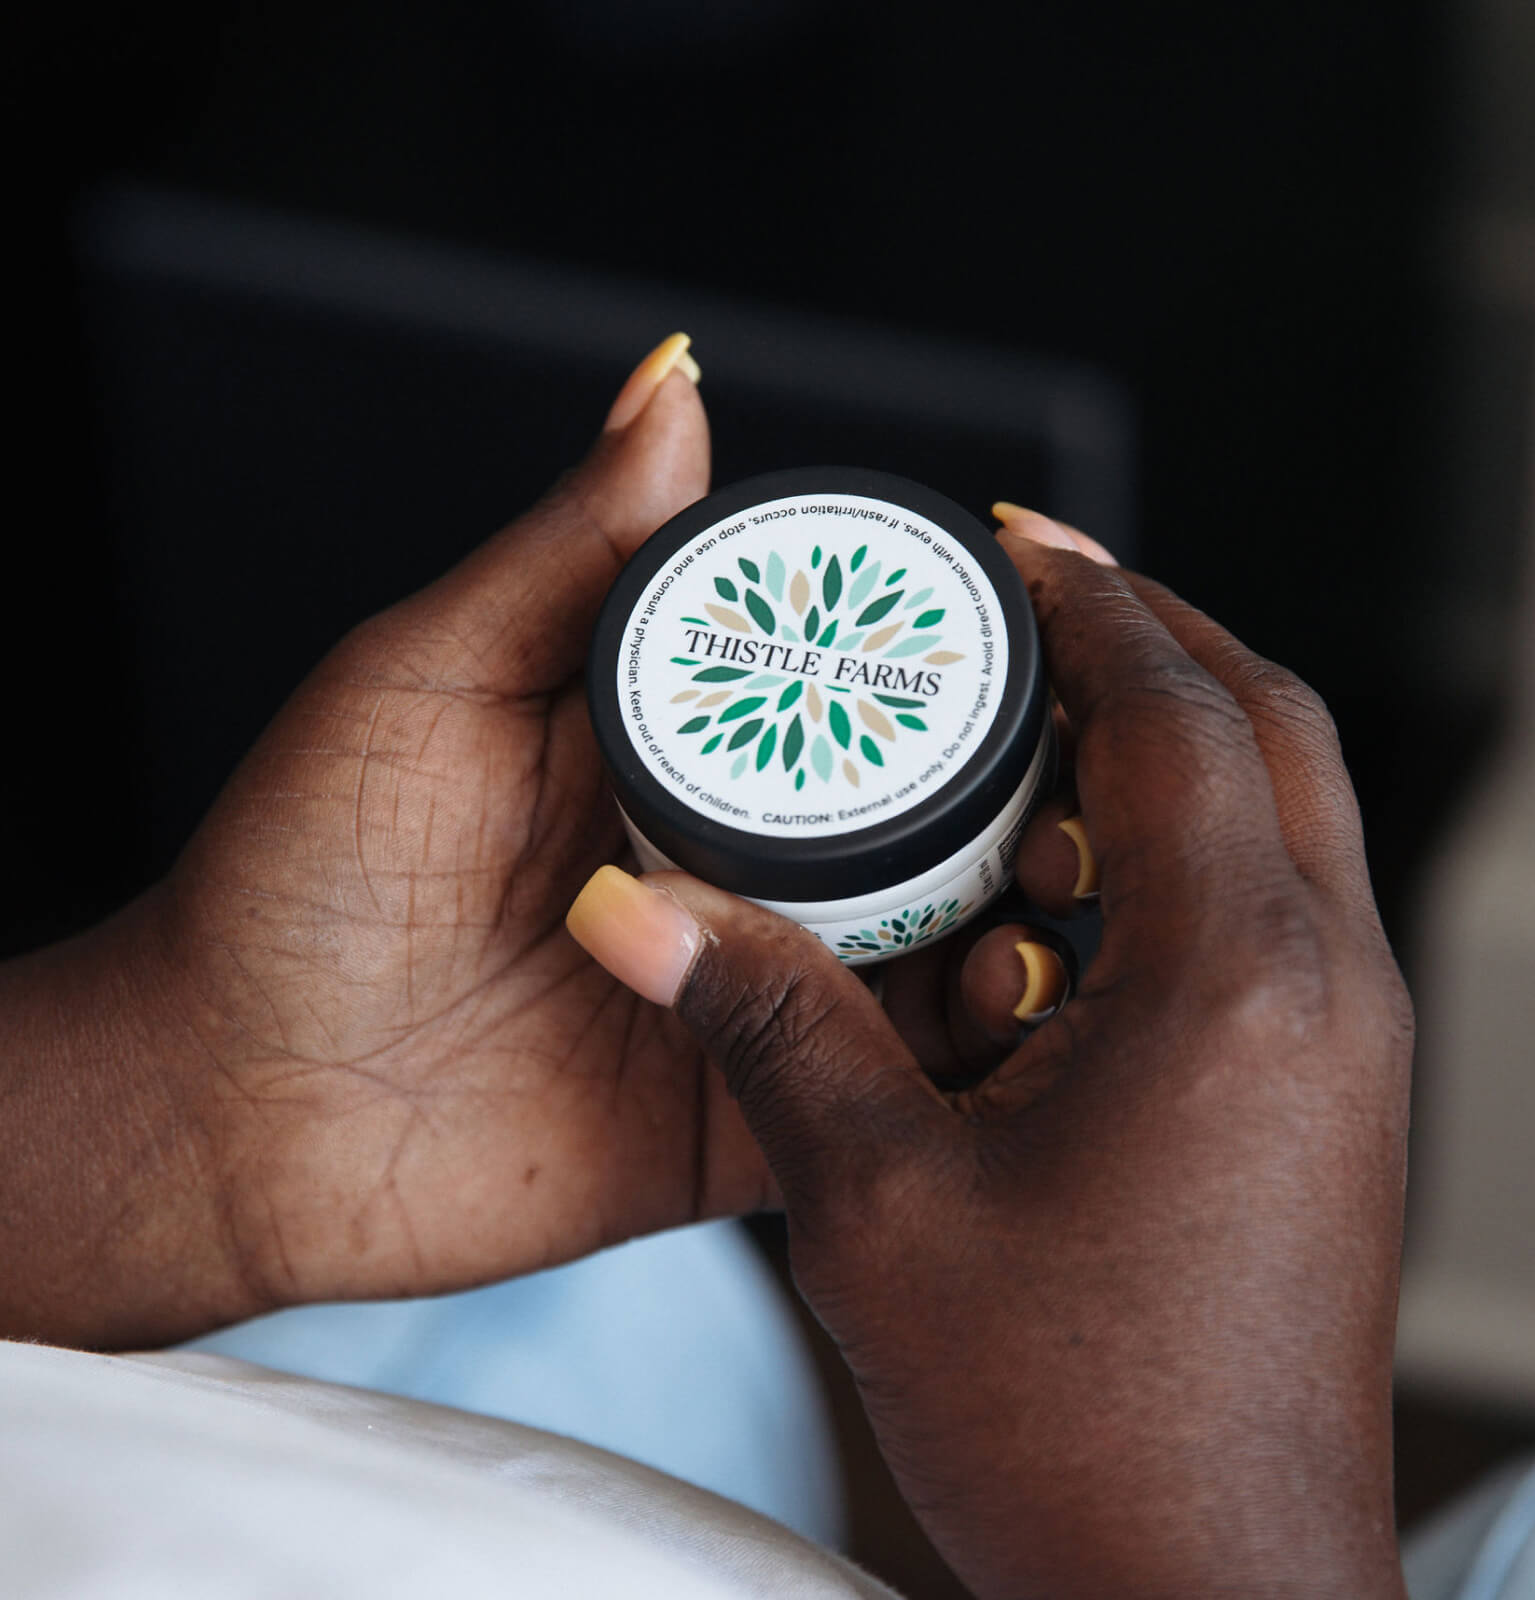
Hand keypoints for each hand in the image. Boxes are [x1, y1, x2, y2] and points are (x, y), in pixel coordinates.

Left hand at [0, 341, 1071, 1347]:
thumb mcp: (429, 677)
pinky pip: (860, 1098)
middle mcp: (724, 869)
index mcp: (666, 752)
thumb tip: (675, 384)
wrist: (233, 1109)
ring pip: (913, 966)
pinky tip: (984, 1031)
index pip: (841, 696)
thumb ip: (570, 551)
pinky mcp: (735, 1115)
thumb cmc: (298, 877)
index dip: (940, 672)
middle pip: (908, 831)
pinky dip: (936, 1074)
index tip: (1038, 646)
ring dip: (998, 937)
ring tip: (1053, 907)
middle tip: (1087, 793)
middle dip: (1012, 811)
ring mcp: (740, 995)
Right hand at [567, 518, 1414, 1598]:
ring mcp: (1346, 1043)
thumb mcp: (880, 1204)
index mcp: (1230, 978)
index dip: (1090, 598)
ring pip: (1280, 814)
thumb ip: (766, 1022)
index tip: (1014, 538)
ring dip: (1165, 751)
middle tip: (1028, 608)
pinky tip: (1055, 899)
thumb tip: (637, 911)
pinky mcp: (1329, 1096)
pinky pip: (1269, 908)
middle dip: (1148, 639)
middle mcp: (1325, 985)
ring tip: (1024, 748)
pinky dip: (1176, 856)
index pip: (1177, 708)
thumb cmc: (1076, 1429)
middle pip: (1267, 725)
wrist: (1206, 1595)